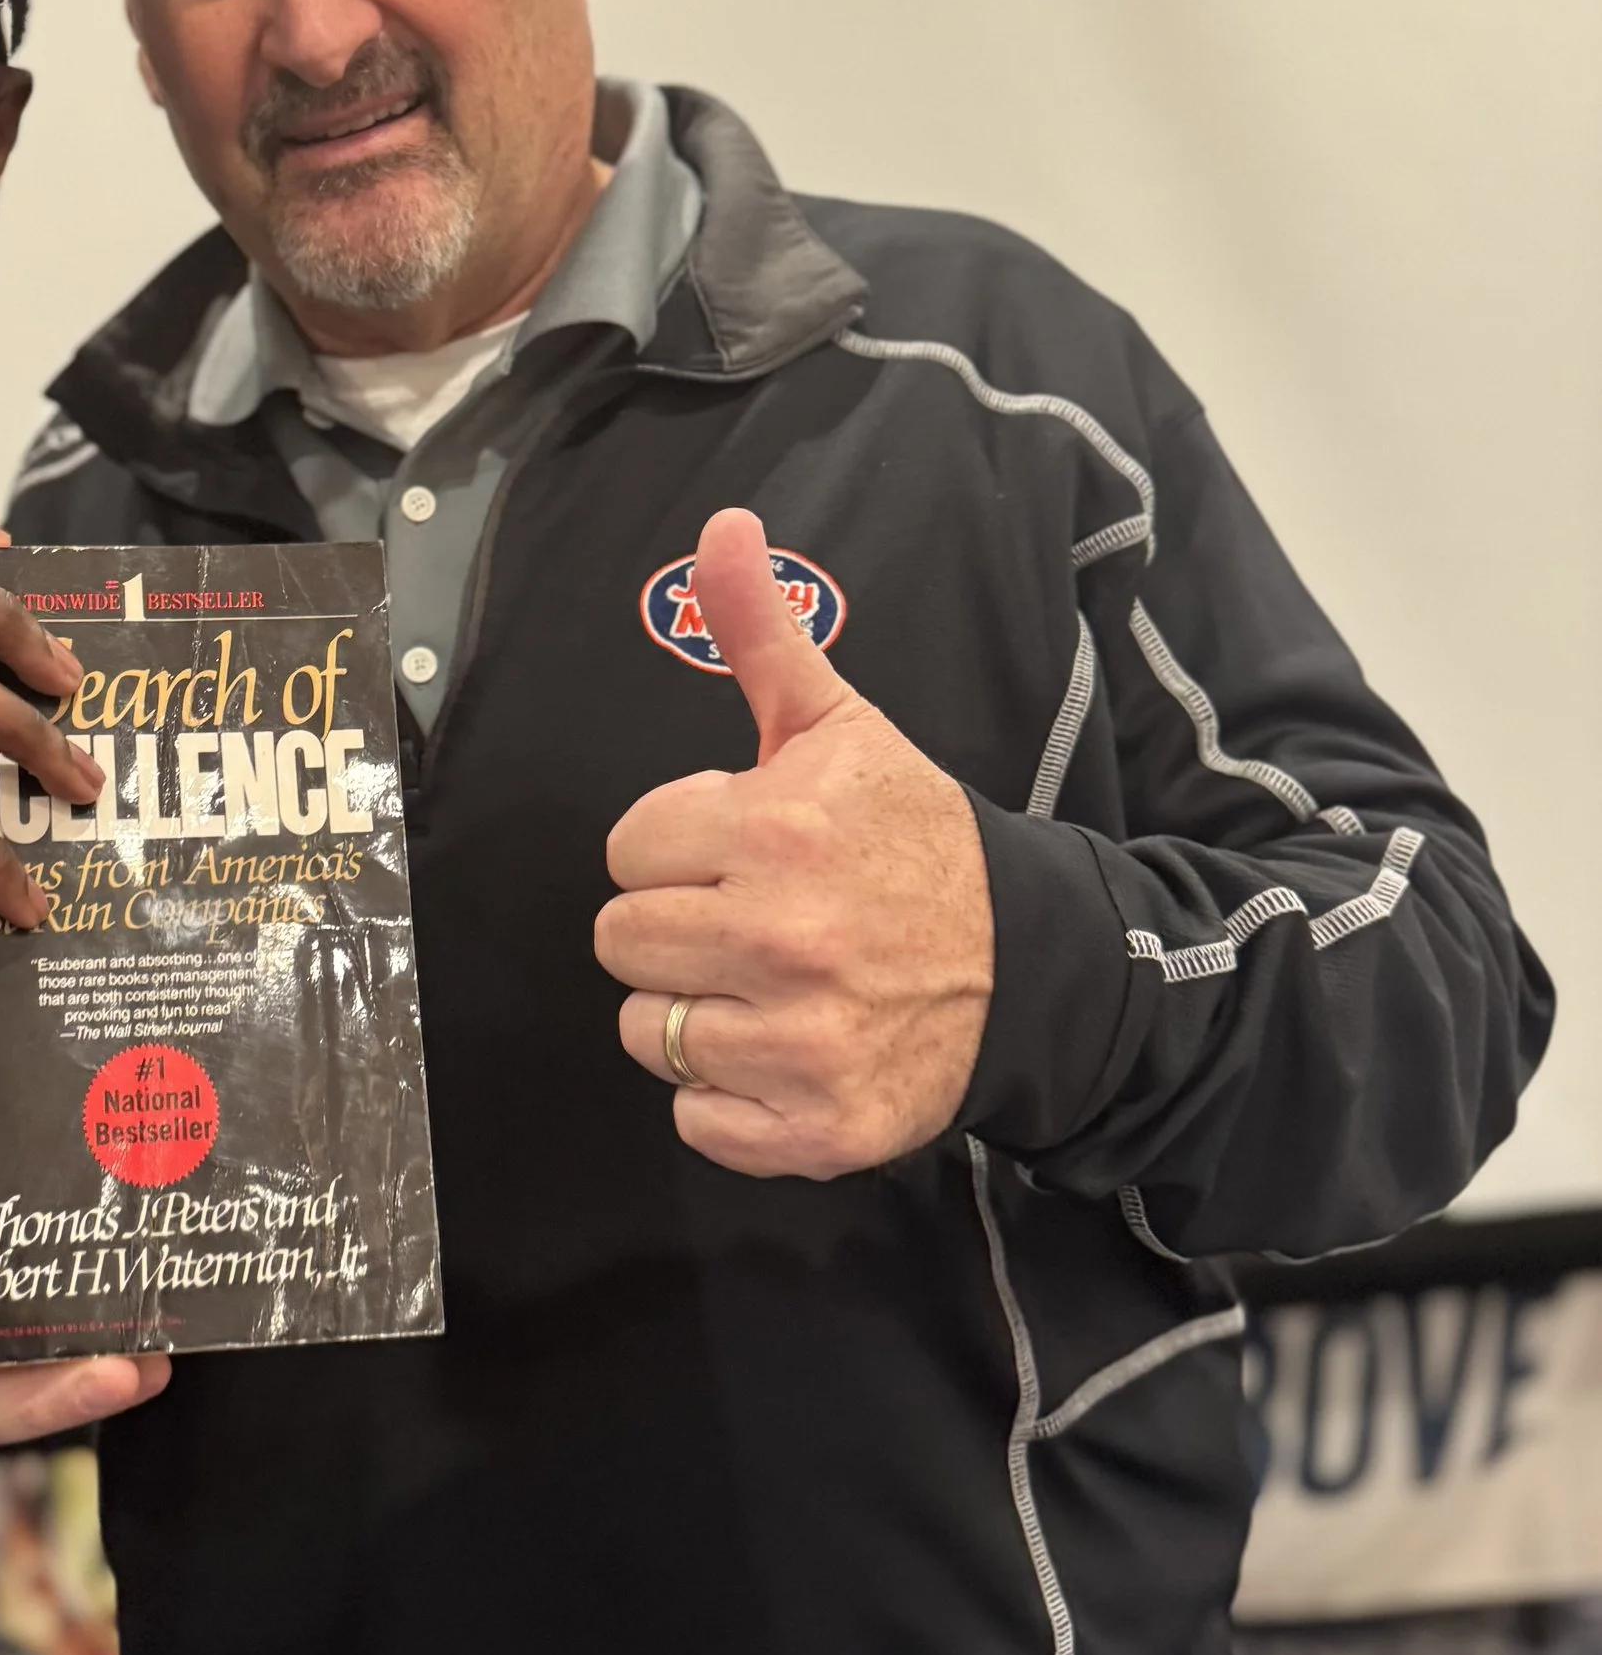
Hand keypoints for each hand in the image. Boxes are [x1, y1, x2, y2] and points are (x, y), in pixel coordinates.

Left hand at [594, 507, 992, 1179]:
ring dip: (694, 1012)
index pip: (628, 849)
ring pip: (647, 1033)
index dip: (674, 847)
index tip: (737, 851)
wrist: (1032, 966)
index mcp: (775, 833)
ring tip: (767, 984)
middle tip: (749, 918)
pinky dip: (729, 1099)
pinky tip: (785, 1049)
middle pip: (623, 941)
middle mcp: (784, 940)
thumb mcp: (838, 727)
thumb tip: (721, 525)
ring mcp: (802, 1043)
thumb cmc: (914, 840)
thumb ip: (760, 631)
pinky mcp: (817, 1128)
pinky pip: (698, 1119)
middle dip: (673, 926)